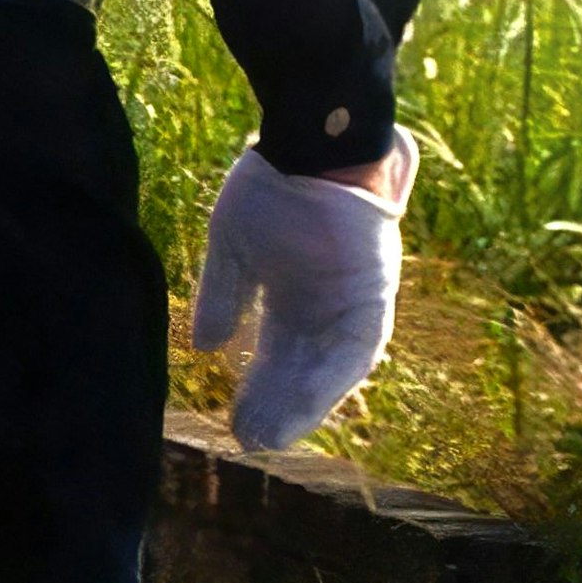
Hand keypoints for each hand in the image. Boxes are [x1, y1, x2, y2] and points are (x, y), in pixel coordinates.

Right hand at [191, 131, 418, 452]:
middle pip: (305, 365)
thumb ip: (224, 298)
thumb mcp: (233, 248)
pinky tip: (305, 404)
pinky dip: (332, 377)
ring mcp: (356, 297)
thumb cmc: (272, 184)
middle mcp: (330, 301)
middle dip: (278, 405)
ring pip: (335, 366)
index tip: (235, 421)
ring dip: (306, 402)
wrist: (313, 142)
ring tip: (273, 435)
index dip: (257, 387)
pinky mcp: (375, 289)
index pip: (278, 352)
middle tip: (251, 441)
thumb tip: (206, 348)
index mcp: (296, 291)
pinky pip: (359, 345)